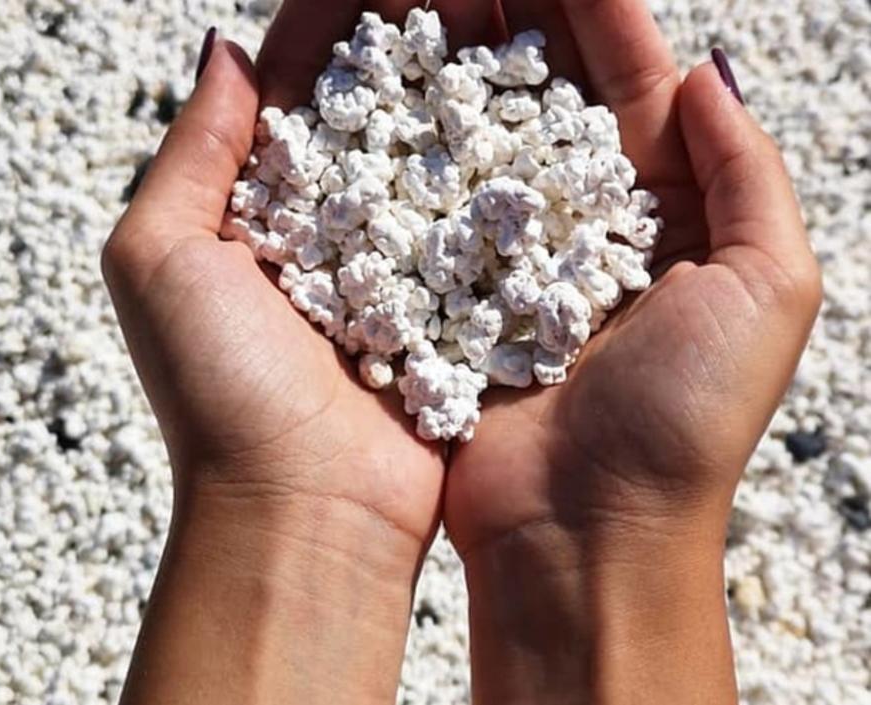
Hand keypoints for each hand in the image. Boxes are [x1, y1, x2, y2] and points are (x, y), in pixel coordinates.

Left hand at [103, 6, 472, 700]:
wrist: (306, 514)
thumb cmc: (220, 394)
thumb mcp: (160, 261)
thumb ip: (190, 152)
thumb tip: (221, 47)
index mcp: (259, 206)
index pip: (300, 82)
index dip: (341, 19)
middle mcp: (333, 228)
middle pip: (379, 107)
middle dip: (421, 41)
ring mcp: (400, 266)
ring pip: (438, 156)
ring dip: (470, 91)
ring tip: (513, 24)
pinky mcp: (454, 308)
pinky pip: (483, 225)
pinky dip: (507, 172)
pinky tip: (541, 116)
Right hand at [440, 1, 820, 701]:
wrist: (585, 534)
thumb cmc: (684, 423)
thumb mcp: (766, 291)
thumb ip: (746, 174)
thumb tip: (708, 68)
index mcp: (663, 213)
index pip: (628, 81)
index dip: (593, 12)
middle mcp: (584, 225)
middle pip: (547, 96)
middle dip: (511, 24)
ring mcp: (511, 257)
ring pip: (482, 138)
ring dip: (456, 69)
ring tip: (420, 8)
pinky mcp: (451, 295)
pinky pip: (431, 206)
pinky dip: (411, 150)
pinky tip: (382, 93)